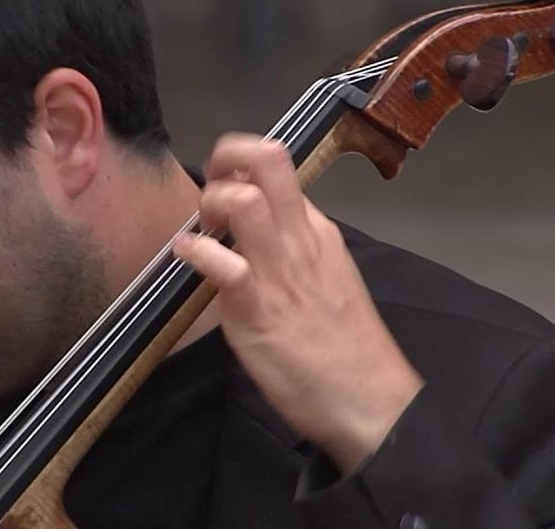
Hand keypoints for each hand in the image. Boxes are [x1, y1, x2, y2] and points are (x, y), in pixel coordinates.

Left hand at [173, 133, 422, 472]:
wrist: (368, 397)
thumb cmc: (345, 346)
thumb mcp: (328, 279)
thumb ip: (295, 252)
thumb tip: (257, 236)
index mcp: (317, 232)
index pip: (280, 169)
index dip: (244, 163)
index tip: (225, 181)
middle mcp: (300, 239)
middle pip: (268, 162)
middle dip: (227, 157)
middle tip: (211, 187)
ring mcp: (279, 270)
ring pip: (244, 200)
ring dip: (211, 203)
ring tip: (203, 227)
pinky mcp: (258, 307)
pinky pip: (222, 262)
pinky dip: (195, 252)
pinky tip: (186, 256)